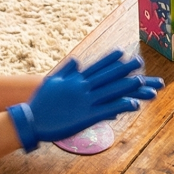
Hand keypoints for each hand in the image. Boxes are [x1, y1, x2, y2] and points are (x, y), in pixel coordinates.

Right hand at [8, 49, 163, 151]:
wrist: (31, 121)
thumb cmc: (40, 102)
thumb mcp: (53, 81)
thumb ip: (67, 70)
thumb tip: (77, 61)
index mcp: (76, 80)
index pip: (95, 67)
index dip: (109, 59)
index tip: (122, 52)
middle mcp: (83, 87)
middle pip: (107, 76)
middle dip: (124, 69)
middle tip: (139, 61)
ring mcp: (86, 102)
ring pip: (111, 91)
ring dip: (127, 85)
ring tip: (142, 80)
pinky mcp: (87, 117)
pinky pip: (108, 110)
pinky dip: (121, 107)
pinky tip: (134, 105)